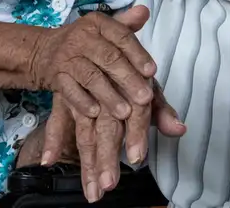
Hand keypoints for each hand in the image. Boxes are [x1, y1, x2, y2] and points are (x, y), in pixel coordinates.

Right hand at [28, 6, 155, 119]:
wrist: (43, 51)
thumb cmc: (84, 42)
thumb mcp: (103, 30)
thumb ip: (126, 25)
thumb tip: (145, 12)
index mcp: (97, 23)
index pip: (121, 36)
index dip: (138, 54)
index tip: (152, 72)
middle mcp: (81, 37)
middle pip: (108, 58)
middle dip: (128, 79)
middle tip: (145, 98)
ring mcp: (66, 58)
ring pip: (91, 77)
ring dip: (109, 95)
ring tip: (125, 112)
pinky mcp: (56, 77)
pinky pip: (70, 91)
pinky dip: (83, 102)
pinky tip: (96, 113)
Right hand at [43, 81, 186, 202]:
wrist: (94, 42)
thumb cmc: (128, 70)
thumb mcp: (148, 88)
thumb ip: (162, 111)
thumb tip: (180, 129)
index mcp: (132, 87)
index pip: (136, 114)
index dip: (137, 135)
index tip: (136, 158)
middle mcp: (107, 92)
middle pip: (107, 127)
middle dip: (108, 157)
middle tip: (109, 184)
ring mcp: (84, 97)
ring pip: (84, 131)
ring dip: (87, 161)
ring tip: (91, 189)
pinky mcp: (65, 98)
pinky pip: (57, 121)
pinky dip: (52, 140)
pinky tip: (49, 160)